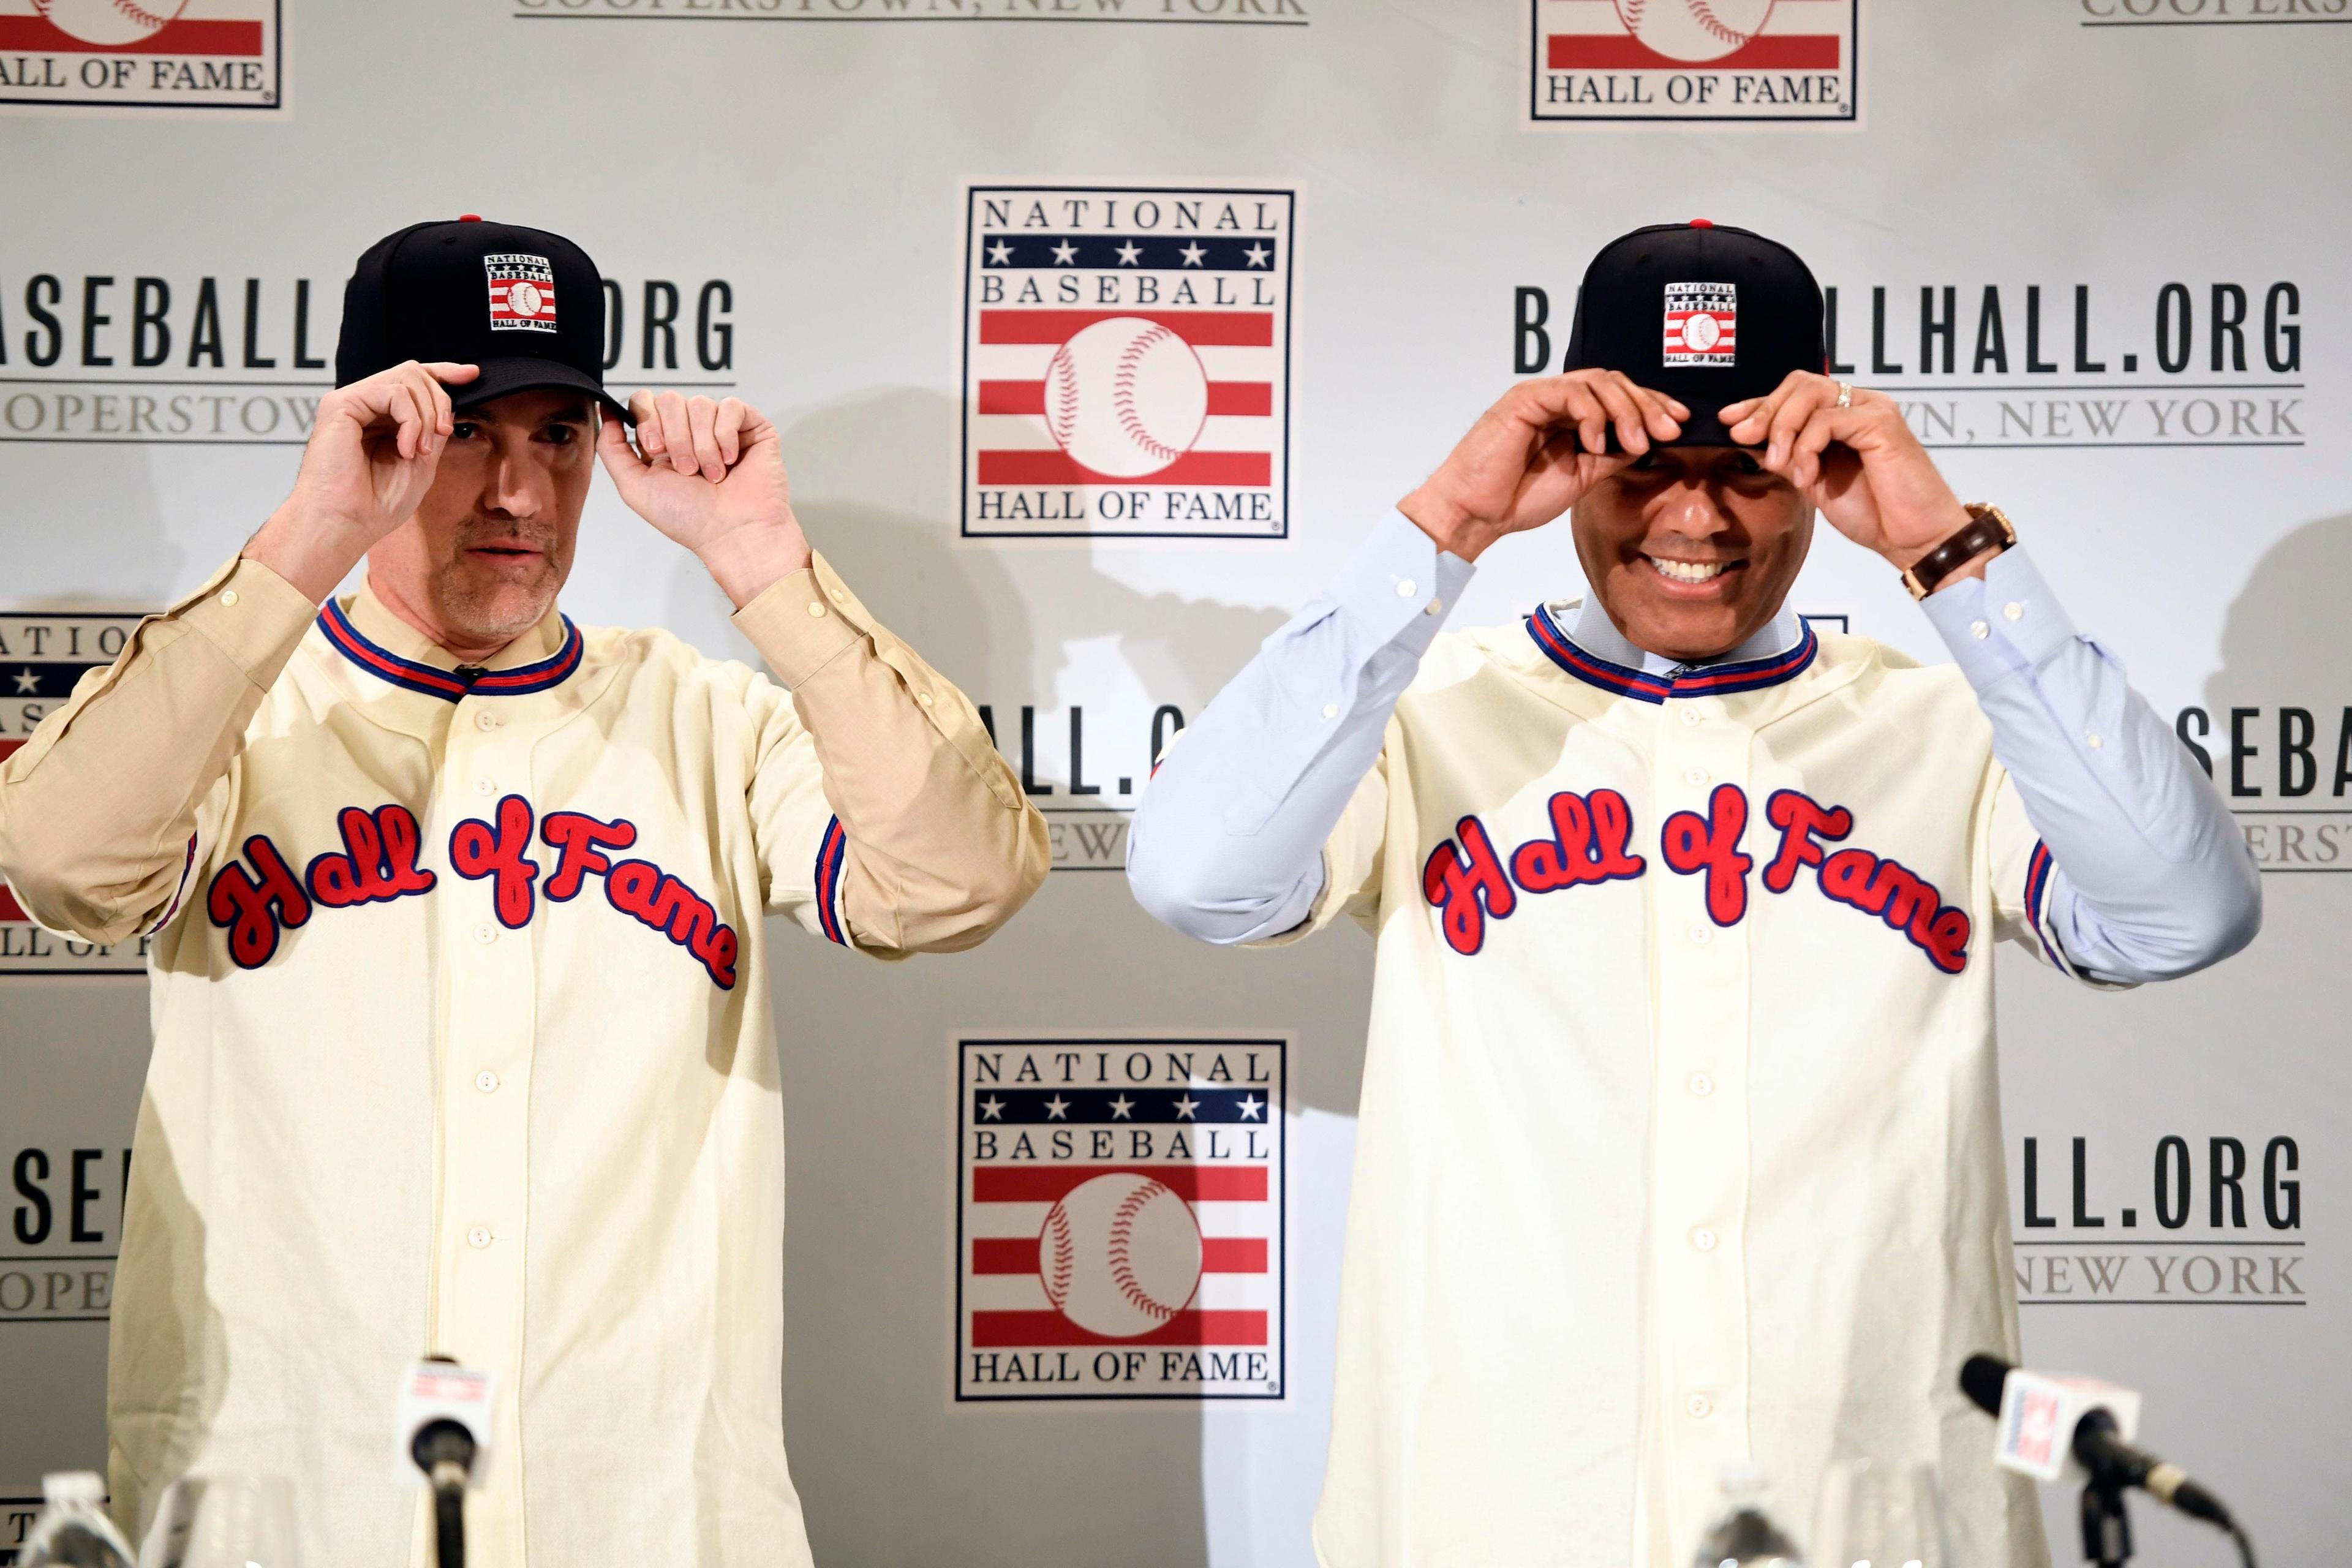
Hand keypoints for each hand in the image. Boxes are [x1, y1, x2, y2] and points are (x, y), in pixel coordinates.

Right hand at [243, 360, 476, 600]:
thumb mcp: (422, 462)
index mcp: (381, 418)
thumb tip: (450, 401)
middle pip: (414, 373)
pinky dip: (410, 419)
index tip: (472, 375)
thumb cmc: (377, 504)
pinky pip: (392, 392)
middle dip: (440, 399)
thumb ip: (433, 430)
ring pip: (406, 378)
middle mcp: (365, 405)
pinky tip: (405, 448)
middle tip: (442, 433)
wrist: (346, 524)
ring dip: (427, 413)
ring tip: (420, 450)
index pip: (414, 380)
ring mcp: (351, 402)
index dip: (444, 372)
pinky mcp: (340, 404)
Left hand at [597, 391, 813, 608]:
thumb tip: (606, 411)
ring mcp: (720, 426)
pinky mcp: (750, 426)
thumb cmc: (690, 520)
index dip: (646, 420)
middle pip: (669, 399)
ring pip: (700, 403)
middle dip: (675, 436)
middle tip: (687, 470)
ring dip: (702, 444)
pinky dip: (726, 435)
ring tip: (711, 473)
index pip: (644, 402)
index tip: (655, 450)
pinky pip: (731, 407)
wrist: (732, 533)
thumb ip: (612, 448)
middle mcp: (690, 431)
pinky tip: (730, 461)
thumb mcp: (635, 487)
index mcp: (662, 442)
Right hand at [1399, 372, 1686, 562]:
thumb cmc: (1517, 497)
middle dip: (1648, 405)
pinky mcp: (1525, 398)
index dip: (1654, 406)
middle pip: (1615, 383)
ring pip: (1598, 382)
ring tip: (1636, 442)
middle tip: (1667, 432)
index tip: (1680, 425)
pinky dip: (1592, 415)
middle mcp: (1558, 401)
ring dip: (1625, 409)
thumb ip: (1612, 456)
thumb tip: (1651, 443)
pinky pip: (1570, 392)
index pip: (1620, 397)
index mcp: (1572, 417)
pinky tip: (1596, 443)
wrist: (1477, 512)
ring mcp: (1541, 396)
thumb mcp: (1583, 477)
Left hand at [1721, 373, 1974, 572]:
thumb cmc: (1872, 511)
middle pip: (1800, 383)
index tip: (1728, 422)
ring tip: (1782, 465)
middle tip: (1744, 438)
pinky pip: (1828, 420)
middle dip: (1765, 410)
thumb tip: (1747, 436)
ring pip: (1811, 395)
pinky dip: (1808, 446)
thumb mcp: (1814, 480)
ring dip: (1784, 429)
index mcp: (1843, 415)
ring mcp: (1873, 409)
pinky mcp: (1881, 423)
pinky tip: (1808, 476)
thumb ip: (1787, 455)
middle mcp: (1859, 404)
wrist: (1912, 537)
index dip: (1758, 403)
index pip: (1794, 392)